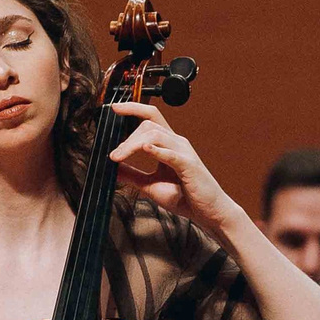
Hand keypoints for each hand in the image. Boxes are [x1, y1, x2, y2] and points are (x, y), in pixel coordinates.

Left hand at [107, 102, 239, 235]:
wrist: (207, 212)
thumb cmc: (184, 197)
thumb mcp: (150, 185)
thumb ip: (132, 175)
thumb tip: (112, 168)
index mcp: (169, 144)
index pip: (151, 116)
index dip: (133, 108)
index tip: (115, 108)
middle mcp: (177, 142)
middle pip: (149, 124)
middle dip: (127, 138)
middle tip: (113, 156)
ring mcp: (184, 152)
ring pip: (155, 134)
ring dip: (132, 144)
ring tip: (118, 158)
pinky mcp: (189, 166)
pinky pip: (171, 153)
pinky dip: (156, 150)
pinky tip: (144, 149)